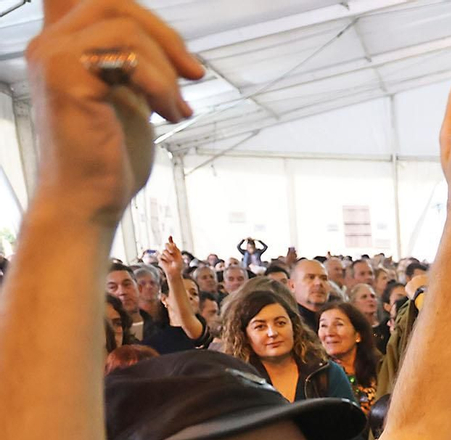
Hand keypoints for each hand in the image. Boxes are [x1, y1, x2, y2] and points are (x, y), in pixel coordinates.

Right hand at [26, 0, 205, 226]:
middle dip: (165, 36)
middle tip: (193, 74)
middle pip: (113, 3)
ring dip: (166, 68)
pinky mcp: (67, 78)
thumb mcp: (128, 96)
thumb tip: (165, 40)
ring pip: (125, 27)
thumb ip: (134, 62)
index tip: (177, 54)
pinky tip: (169, 114)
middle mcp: (49, 44)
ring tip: (177, 108)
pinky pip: (128, 57)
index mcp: (62, 44)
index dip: (140, 15)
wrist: (88, 202)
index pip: (96, 1)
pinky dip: (160, 85)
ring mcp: (53, 57)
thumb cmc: (108, 157)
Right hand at [158, 235, 182, 277]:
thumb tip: (174, 243)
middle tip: (172, 252)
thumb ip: (175, 249)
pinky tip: (167, 262)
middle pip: (166, 244)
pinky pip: (160, 256)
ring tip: (172, 260)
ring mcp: (164, 254)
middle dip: (169, 247)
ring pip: (164, 251)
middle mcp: (168, 251)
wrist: (175, 271)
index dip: (170, 240)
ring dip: (169, 256)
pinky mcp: (160, 258)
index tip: (170, 236)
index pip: (171, 243)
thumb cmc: (178, 264)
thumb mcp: (178, 256)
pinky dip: (164, 259)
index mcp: (174, 250)